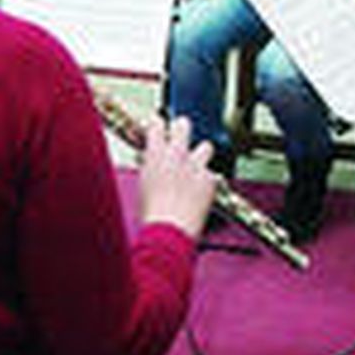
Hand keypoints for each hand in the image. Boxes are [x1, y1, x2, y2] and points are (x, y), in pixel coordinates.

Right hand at [137, 115, 216, 237]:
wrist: (170, 231)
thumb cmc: (152, 213)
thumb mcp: (143, 184)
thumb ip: (150, 166)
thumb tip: (151, 161)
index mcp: (156, 154)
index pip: (157, 124)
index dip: (158, 124)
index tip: (159, 126)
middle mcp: (177, 154)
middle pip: (184, 124)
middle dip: (181, 128)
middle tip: (179, 136)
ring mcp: (197, 166)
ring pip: (206, 146)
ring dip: (200, 154)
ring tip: (195, 167)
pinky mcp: (211, 180)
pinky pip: (212, 174)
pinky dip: (207, 181)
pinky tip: (201, 192)